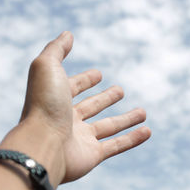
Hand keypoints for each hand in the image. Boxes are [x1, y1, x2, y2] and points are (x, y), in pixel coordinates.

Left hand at [19, 31, 150, 182]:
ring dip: (126, 119)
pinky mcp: (92, 155)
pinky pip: (117, 145)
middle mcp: (68, 119)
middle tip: (120, 90)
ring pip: (109, 127)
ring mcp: (80, 139)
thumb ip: (57, 49)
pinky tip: (148, 131)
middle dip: (106, 98)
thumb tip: (67, 34)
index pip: (73, 87)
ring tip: (143, 112)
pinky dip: (133, 139)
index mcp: (56, 99)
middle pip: (92, 107)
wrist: (42, 146)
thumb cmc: (44, 104)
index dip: (85, 80)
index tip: (98, 74)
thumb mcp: (47, 67)